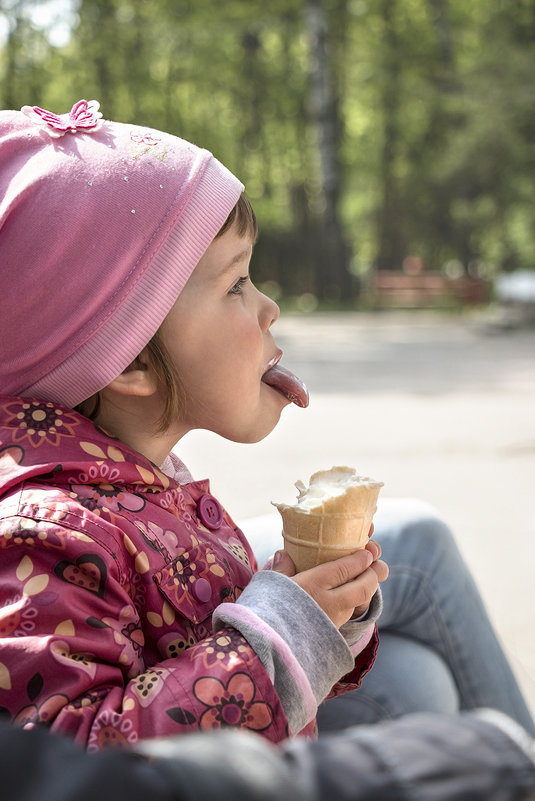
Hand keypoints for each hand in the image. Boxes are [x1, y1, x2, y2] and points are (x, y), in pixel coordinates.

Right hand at [272, 536, 388, 628]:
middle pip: (362, 588)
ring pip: (359, 603)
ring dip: (367, 590)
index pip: (345, 569)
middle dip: (374, 575)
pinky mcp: (330, 635)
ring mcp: (332, 621)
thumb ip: (281, 568)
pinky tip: (350, 598)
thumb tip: (283, 553)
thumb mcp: (269, 585)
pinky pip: (349, 615)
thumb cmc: (264, 612)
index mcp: (313, 585)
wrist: (266, 649)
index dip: (360, 559)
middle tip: (379, 564)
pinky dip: (355, 604)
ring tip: (369, 579)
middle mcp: (328, 603)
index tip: (366, 552)